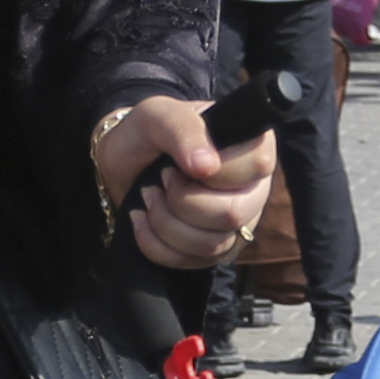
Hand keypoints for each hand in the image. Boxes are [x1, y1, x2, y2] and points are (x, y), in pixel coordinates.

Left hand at [95, 92, 273, 270]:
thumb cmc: (148, 133)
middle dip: (182, 202)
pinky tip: (143, 221)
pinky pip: (193, 263)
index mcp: (253, 145)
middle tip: (161, 180)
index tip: (181, 162)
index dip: (212, 172)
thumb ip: (184, 130)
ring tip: (149, 197)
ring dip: (165, 223)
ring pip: (213, 245)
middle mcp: (255, 186)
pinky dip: (157, 244)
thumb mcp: (160, 115)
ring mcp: (240, 222)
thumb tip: (207, 166)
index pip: (256, 165)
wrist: (122, 162)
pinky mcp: (217, 249)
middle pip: (233, 214)